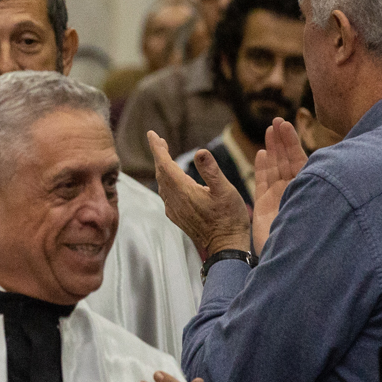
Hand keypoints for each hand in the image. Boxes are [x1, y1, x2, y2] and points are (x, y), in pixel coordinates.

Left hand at [147, 131, 251, 260]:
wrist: (225, 247)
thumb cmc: (229, 219)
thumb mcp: (225, 191)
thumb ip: (211, 170)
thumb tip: (199, 151)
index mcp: (183, 191)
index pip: (164, 164)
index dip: (157, 148)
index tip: (151, 134)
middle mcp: (174, 201)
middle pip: (161, 173)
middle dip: (159, 155)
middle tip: (159, 140)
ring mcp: (174, 210)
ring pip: (162, 184)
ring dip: (162, 168)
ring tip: (165, 155)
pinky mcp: (178, 217)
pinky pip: (166, 194)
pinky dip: (166, 181)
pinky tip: (173, 179)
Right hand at [250, 118, 305, 252]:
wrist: (291, 258)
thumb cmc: (310, 231)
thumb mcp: (318, 201)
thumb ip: (317, 181)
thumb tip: (332, 159)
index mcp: (310, 188)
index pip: (300, 159)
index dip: (292, 141)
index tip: (286, 123)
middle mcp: (294, 191)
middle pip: (286, 161)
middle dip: (281, 141)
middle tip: (275, 120)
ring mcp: (278, 198)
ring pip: (273, 169)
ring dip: (271, 149)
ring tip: (269, 131)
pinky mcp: (263, 207)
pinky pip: (261, 183)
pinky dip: (261, 168)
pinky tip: (260, 154)